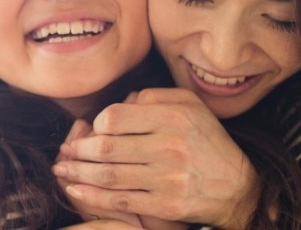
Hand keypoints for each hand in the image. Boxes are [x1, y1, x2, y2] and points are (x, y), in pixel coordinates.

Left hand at [53, 88, 258, 228]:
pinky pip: (120, 200)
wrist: (238, 187)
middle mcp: (170, 147)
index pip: (115, 117)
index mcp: (173, 117)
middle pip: (106, 148)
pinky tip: (75, 189)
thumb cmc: (207, 142)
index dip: (95, 125)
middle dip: (77, 151)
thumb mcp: (191, 106)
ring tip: (62, 169)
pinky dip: (92, 196)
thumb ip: (155, 96)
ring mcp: (167, 179)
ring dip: (77, 173)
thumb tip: (123, 100)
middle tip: (65, 152)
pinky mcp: (165, 205)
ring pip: (109, 175)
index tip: (90, 132)